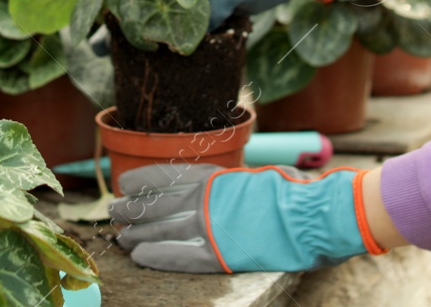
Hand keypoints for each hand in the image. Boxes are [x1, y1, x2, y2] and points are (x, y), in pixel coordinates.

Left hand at [108, 162, 383, 272]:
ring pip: (162, 228)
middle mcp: (209, 197)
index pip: (169, 175)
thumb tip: (220, 189)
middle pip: (159, 202)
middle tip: (114, 213)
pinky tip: (139, 255)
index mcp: (219, 177)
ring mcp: (212, 225)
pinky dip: (157, 254)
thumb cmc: (295, 196)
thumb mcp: (258, 179)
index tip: (125, 182)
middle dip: (134, 208)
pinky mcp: (221, 253)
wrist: (316, 215)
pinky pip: (180, 255)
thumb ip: (233, 186)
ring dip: (137, 232)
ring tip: (121, 237)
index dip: (143, 179)